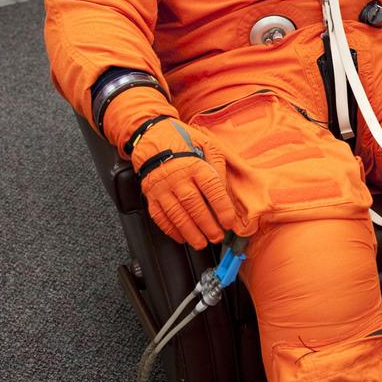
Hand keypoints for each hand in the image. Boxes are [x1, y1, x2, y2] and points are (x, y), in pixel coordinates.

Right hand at [130, 118, 237, 249]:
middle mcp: (178, 178)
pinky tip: (181, 237)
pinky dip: (170, 230)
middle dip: (208, 225)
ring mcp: (163, 188)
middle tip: (217, 237)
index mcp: (195, 165)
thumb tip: (226, 187)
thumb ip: (217, 165)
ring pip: (177, 215)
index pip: (212, 190)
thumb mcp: (206, 144)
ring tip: (201, 243)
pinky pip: (160, 216)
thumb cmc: (182, 141)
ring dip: (190, 232)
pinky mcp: (151, 195)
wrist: (151, 137)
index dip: (222, 208)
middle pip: (195, 206)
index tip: (229, 222)